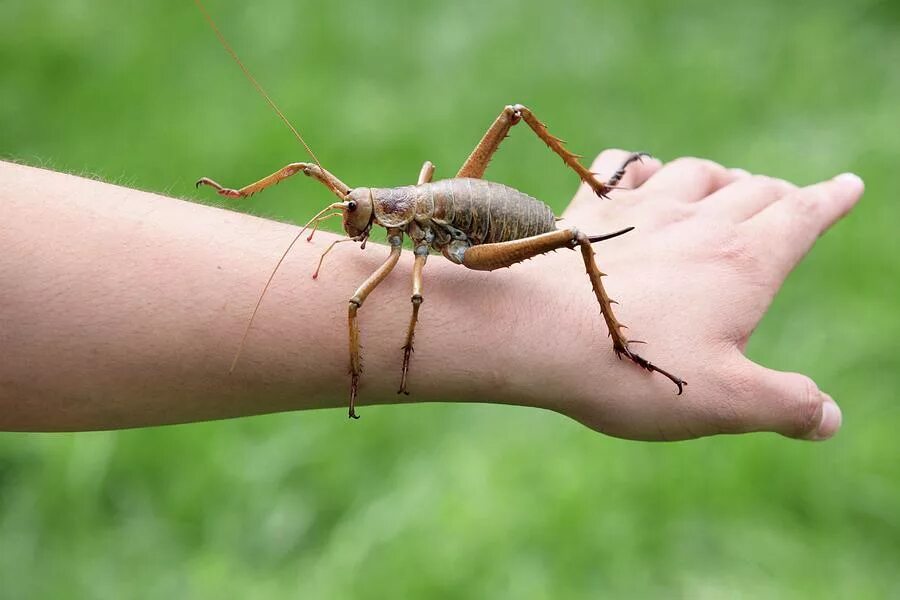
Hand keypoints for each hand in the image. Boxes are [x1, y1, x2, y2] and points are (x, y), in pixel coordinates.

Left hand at [506, 150, 862, 440]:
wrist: (534, 333)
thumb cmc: (633, 366)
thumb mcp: (724, 401)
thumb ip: (784, 405)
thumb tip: (829, 419)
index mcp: (743, 261)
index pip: (802, 215)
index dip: (832, 200)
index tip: (848, 186)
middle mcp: (697, 221)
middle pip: (755, 189)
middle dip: (781, 194)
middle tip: (790, 202)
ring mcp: (639, 209)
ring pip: (695, 172)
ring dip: (721, 177)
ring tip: (729, 186)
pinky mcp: (588, 211)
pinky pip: (623, 167)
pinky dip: (642, 166)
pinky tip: (643, 178)